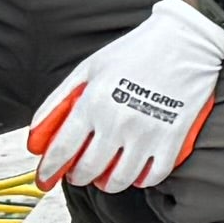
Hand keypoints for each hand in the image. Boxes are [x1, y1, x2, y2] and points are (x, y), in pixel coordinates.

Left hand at [22, 0, 223, 195]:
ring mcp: (147, 132)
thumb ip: (60, 100)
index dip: (49, 169)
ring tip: (105, 175)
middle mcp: (118, 122)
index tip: (45, 178)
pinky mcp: (173, 138)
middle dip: (77, 176)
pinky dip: (141, 179)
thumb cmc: (136, 50)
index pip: (62, 149)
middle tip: (78, 172)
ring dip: (106, 183)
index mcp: (94, 103)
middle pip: (88, 169)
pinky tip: (135, 171)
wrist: (185, 40)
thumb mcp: (89, 68)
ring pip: (119, 179)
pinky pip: (154, 175)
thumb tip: (38, 132)